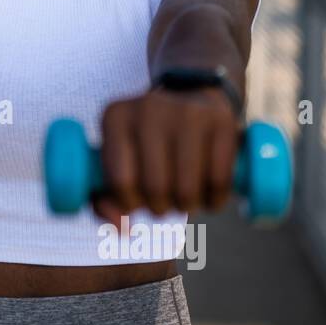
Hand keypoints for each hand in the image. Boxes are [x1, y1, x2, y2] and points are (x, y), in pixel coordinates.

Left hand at [96, 86, 239, 226]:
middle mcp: (149, 108)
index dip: (130, 204)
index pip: (120, 181)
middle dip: (160, 208)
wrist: (190, 98)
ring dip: (187, 207)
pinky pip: (219, 181)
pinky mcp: (221, 121)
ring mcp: (187, 112)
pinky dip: (214, 201)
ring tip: (185, 199)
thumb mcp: (117, 160)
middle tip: (164, 202)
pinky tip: (209, 196)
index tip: (137, 201)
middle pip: (156, 188)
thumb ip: (104, 198)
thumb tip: (121, 227)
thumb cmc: (146, 143)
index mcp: (115, 117)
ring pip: (187, 189)